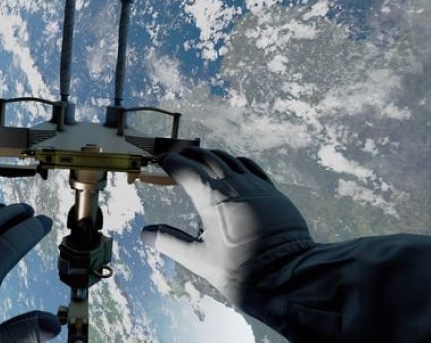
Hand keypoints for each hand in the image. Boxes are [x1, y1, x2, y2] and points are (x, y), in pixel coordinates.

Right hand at [141, 148, 313, 303]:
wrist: (286, 277)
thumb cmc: (239, 271)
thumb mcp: (198, 259)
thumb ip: (170, 242)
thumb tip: (145, 234)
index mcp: (212, 198)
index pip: (185, 170)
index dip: (171, 162)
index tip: (161, 160)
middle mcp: (234, 185)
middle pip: (207, 157)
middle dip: (190, 154)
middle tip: (178, 155)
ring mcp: (256, 186)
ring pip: (229, 159)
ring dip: (212, 156)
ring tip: (201, 158)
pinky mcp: (272, 192)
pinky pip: (251, 167)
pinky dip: (235, 162)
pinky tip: (232, 166)